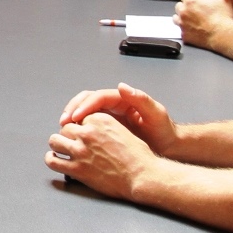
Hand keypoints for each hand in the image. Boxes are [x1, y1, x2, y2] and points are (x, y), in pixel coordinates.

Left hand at [47, 111, 160, 198]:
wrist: (143, 176)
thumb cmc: (137, 156)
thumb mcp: (122, 130)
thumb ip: (102, 127)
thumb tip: (89, 129)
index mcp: (99, 119)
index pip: (78, 118)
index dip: (79, 127)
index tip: (81, 134)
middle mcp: (88, 132)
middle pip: (65, 128)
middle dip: (68, 136)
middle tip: (73, 144)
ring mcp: (80, 150)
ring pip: (54, 141)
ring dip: (58, 145)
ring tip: (61, 151)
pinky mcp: (77, 168)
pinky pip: (52, 161)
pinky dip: (51, 160)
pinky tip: (55, 160)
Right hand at [56, 82, 176, 153]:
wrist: (169, 146)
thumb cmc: (164, 131)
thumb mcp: (156, 114)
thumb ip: (141, 99)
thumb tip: (122, 86)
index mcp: (123, 99)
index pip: (98, 97)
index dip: (85, 105)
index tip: (76, 117)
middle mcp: (114, 105)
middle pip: (87, 100)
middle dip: (73, 108)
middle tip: (64, 122)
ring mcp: (110, 116)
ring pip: (85, 111)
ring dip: (72, 117)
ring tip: (64, 128)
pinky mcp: (107, 128)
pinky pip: (88, 124)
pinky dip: (78, 128)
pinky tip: (72, 136)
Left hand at [173, 0, 232, 47]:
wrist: (223, 36)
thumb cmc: (224, 17)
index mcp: (191, 1)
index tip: (197, 1)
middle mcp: (184, 12)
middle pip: (179, 6)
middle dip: (186, 7)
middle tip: (196, 11)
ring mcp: (182, 24)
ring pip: (176, 17)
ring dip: (183, 17)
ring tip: (193, 20)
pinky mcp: (183, 35)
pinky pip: (180, 30)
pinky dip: (185, 29)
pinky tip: (193, 29)